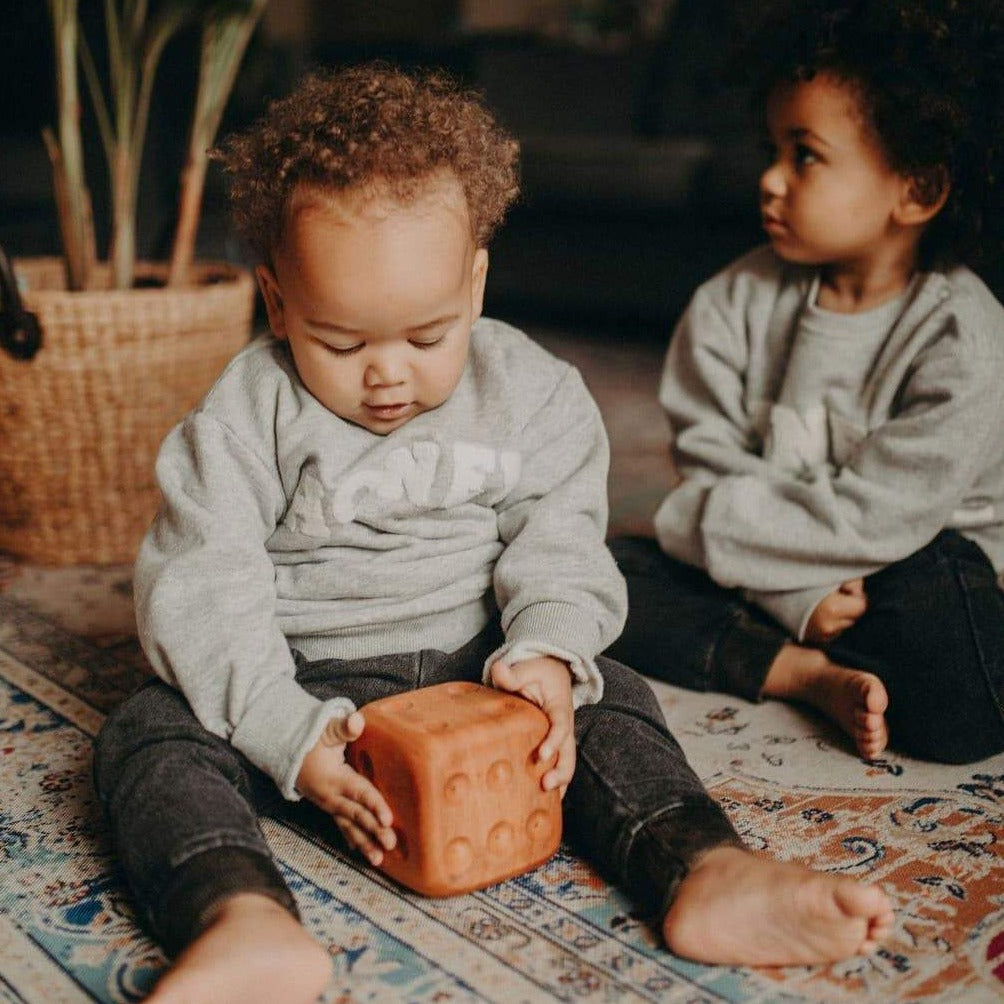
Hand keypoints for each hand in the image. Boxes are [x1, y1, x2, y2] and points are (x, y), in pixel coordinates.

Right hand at [295, 711, 395, 864]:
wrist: (288, 751)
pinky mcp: (329, 806)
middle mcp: (330, 796)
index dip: (374, 805)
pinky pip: (342, 826)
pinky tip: (361, 853)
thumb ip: (343, 727)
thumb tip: (356, 722)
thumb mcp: (326, 728)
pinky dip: (352, 839)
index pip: (358, 793)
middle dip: (373, 831)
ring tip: (378, 860)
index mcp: (333, 778)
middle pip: (355, 815)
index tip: (388, 820)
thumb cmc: (313, 738)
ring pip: (348, 826)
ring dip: (363, 843)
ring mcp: (328, 804)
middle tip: (391, 844)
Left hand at [489, 655, 575, 796]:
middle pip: (569, 751)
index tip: (542, 755)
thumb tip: (498, 671)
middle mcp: (564, 726)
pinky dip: (555, 784)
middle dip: (561, 770)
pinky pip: (557, 766)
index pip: (561, 726)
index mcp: (560, 707)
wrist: (552, 672)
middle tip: (546, 785)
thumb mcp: (527, 667)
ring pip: (566, 762)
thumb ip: (513, 673)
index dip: (554, 741)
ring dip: (560, 781)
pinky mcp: (553, 745)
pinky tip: (542, 803)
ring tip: (546, 800)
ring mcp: (560, 738)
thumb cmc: (538, 672)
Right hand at [804, 578, 866, 643]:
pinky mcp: (813, 640)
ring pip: (843, 625)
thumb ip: (852, 580)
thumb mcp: (828, 574)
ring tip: (822, 603)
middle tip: (831, 594)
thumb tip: (859, 591)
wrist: (772, 589)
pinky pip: (832, 632)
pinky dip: (829, 623)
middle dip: (848, 607)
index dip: (855, 595)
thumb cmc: (801, 580)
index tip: (843, 588)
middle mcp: (828, 628)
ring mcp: (820, 637)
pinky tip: (818, 613)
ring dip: (839, 616)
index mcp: (834, 610)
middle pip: (853, 617)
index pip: (861, 606)